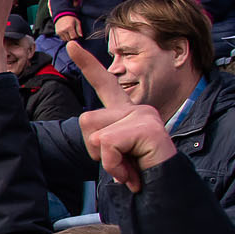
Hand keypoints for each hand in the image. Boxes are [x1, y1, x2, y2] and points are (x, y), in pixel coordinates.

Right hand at [54, 13, 82, 41]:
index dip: (76, 36)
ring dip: (68, 38)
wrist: (62, 15)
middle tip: (73, 33)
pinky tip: (66, 33)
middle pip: (69, 39)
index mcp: (69, 27)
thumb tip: (81, 36)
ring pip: (65, 39)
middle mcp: (64, 30)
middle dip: (72, 37)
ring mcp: (59, 32)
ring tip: (69, 33)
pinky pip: (62, 38)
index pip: (73, 37)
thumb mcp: (77, 22)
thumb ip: (79, 29)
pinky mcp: (57, 32)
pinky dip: (64, 37)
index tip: (77, 34)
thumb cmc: (71, 18)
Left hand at [70, 46, 176, 191]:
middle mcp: (136, 109)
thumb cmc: (139, 174)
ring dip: (106, 159)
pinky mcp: (147, 126)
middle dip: (95, 150)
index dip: (87, 64)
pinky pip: (108, 145)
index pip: (104, 83)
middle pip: (87, 120)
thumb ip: (102, 140)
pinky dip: (114, 165)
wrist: (164, 189)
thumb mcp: (115, 154)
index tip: (70, 44)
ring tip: (129, 167)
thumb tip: (95, 137)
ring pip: (96, 134)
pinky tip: (133, 173)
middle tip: (121, 163)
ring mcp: (144, 115)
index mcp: (125, 112)